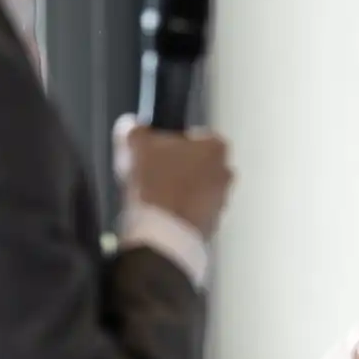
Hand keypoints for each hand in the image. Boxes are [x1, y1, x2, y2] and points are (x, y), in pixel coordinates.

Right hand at [114, 118, 233, 237]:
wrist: (162, 233)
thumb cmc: (154, 182)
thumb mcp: (135, 143)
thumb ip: (134, 128)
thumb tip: (131, 125)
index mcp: (216, 146)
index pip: (194, 135)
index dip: (171, 142)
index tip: (155, 151)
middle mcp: (226, 172)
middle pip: (197, 163)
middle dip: (177, 167)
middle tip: (152, 173)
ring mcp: (222, 201)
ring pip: (196, 188)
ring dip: (178, 190)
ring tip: (153, 196)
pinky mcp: (213, 225)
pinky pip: (194, 211)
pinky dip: (180, 211)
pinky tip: (160, 214)